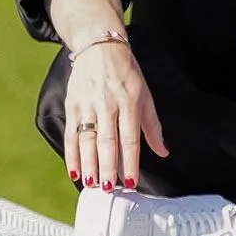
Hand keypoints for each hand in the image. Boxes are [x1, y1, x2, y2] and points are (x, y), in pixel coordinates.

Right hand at [64, 40, 166, 188]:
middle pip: (107, 140)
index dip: (130, 161)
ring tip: (92, 183)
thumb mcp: (145, 94)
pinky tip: (74, 171)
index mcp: (130, 102)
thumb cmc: (126, 73)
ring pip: (87, 139)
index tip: (131, 181)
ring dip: (89, 164)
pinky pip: (71, 133)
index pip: (130, 137)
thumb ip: (152, 126)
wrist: (100, 46)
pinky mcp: (73, 104)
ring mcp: (88, 104)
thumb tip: (163, 151)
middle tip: (109, 188)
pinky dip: (71, 154)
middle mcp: (108, 104)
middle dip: (108, 166)